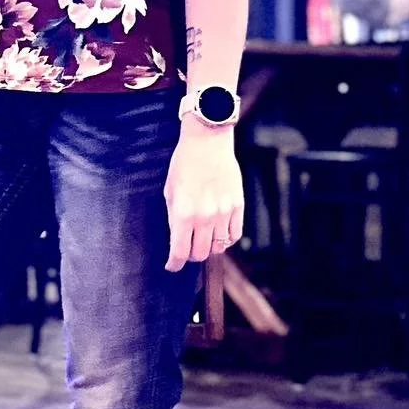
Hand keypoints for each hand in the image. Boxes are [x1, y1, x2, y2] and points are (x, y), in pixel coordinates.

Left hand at [164, 121, 243, 271]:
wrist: (207, 143)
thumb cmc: (184, 164)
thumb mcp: (170, 191)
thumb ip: (174, 217)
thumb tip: (177, 239)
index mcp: (184, 214)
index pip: (180, 251)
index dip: (174, 264)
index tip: (171, 266)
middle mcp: (205, 217)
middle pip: (200, 254)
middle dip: (191, 256)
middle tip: (187, 250)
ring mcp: (224, 213)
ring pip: (219, 247)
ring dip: (209, 248)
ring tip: (203, 240)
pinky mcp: (238, 206)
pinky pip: (235, 235)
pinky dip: (226, 240)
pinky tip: (219, 234)